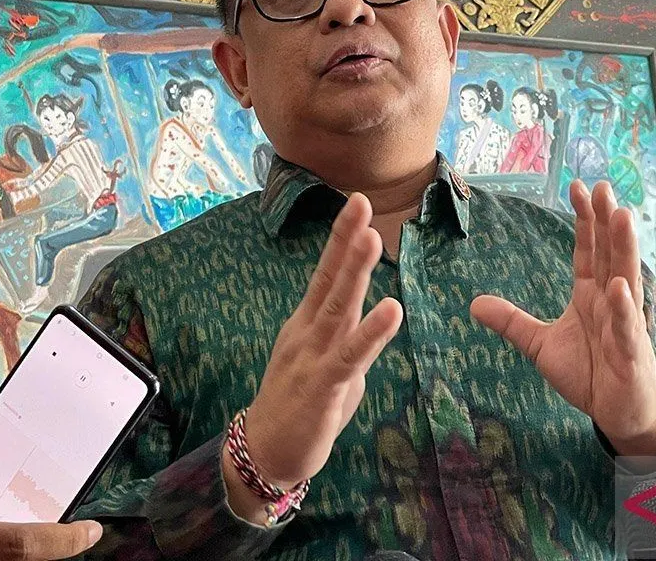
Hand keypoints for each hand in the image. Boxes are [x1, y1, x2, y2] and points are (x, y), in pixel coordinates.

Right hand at [227, 193, 402, 519]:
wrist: (264, 454)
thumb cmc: (299, 406)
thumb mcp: (326, 365)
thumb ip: (348, 342)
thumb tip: (372, 327)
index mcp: (306, 325)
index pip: (325, 275)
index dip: (340, 240)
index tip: (356, 204)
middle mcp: (307, 333)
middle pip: (330, 281)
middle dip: (346, 241)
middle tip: (360, 202)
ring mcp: (312, 358)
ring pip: (338, 310)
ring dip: (355, 273)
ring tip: (373, 238)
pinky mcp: (322, 386)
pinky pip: (351, 356)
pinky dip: (372, 332)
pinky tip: (392, 310)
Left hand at [472, 180, 655, 457]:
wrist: (617, 413)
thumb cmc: (588, 373)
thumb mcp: (540, 345)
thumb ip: (513, 322)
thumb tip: (474, 303)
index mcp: (590, 295)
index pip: (588, 250)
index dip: (584, 220)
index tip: (578, 188)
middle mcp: (611, 301)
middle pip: (609, 254)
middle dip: (606, 221)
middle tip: (604, 186)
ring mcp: (624, 325)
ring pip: (625, 280)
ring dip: (623, 249)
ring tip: (621, 216)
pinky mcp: (630, 354)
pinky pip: (626, 328)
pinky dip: (624, 309)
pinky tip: (620, 287)